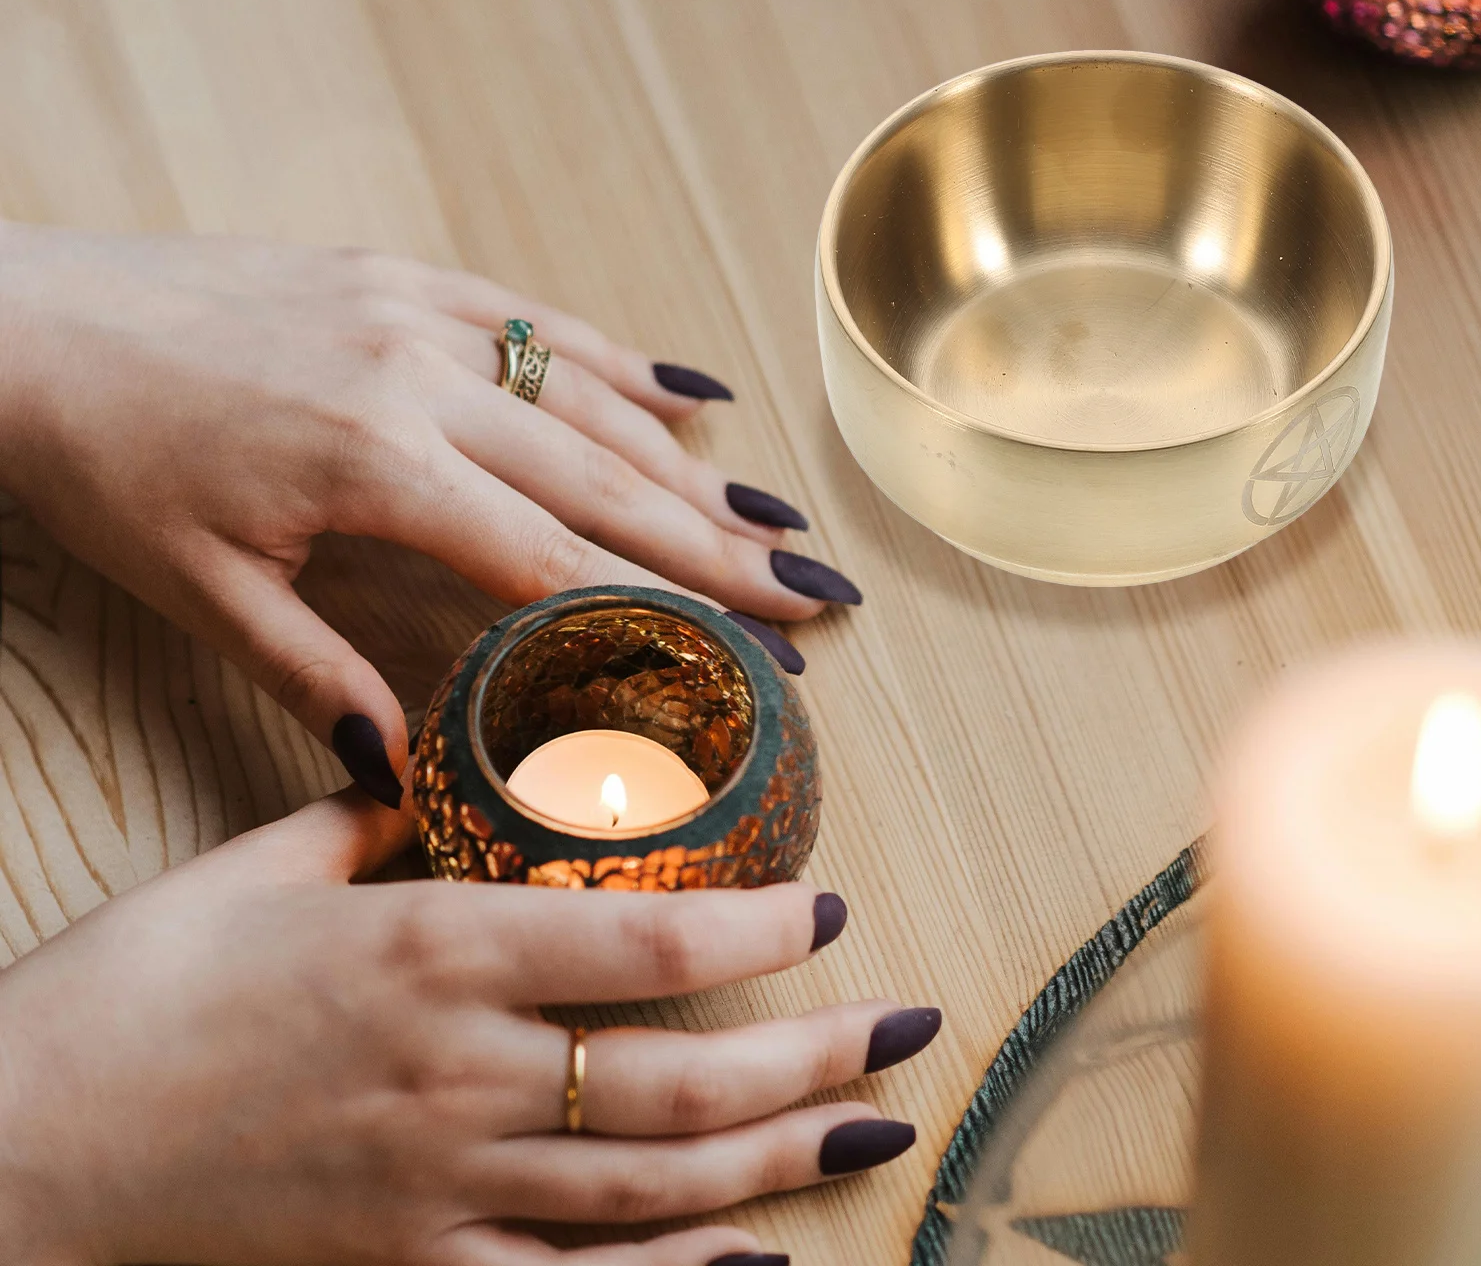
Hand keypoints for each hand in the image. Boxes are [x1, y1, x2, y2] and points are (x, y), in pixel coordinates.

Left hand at [0, 225, 862, 804]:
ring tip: (774, 519)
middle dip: (721, 546)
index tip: (753, 653)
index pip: (560, 558)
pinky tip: (690, 394)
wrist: (27, 323)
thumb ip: (317, 676)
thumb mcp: (200, 593)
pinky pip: (541, 322)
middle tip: (815, 590)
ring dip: (692, 464)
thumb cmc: (106, 464)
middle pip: (608, 478)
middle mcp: (423, 378)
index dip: (665, 616)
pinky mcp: (405, 276)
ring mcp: (422, 314)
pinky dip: (620, 363)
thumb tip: (410, 773)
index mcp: (376, 465)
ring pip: (591, 400)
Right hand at [0, 790, 936, 1265]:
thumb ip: (375, 811)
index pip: (646, 948)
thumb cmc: (139, 992)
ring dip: (780, 1161)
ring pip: (654, 1190)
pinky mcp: (409, 1264)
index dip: (761, 932)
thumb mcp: (262, 866)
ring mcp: (443, 1188)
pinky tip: (753, 1260)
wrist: (27, 1150)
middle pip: (681, 1083)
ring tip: (873, 1129)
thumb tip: (440, 757)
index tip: (826, 905)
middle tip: (902, 1025)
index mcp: (431, 954)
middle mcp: (461, 1077)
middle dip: (813, 1055)